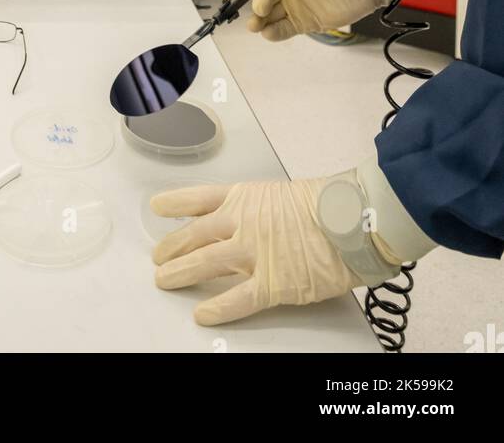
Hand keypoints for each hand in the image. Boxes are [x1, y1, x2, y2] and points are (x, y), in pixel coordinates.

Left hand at [151, 177, 365, 325]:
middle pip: (195, 235)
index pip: (199, 198)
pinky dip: (218, 308)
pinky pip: (237, 299)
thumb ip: (260, 209)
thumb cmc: (328, 204)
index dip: (174, 203)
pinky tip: (202, 314)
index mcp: (246, 197)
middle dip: (172, 247)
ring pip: (206, 264)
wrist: (352, 219)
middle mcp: (242, 223)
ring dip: (181, 273)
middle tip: (158, 257)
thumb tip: (250, 223)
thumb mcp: (284, 194)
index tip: (157, 207)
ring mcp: (254, 252)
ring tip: (165, 281)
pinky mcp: (271, 283)